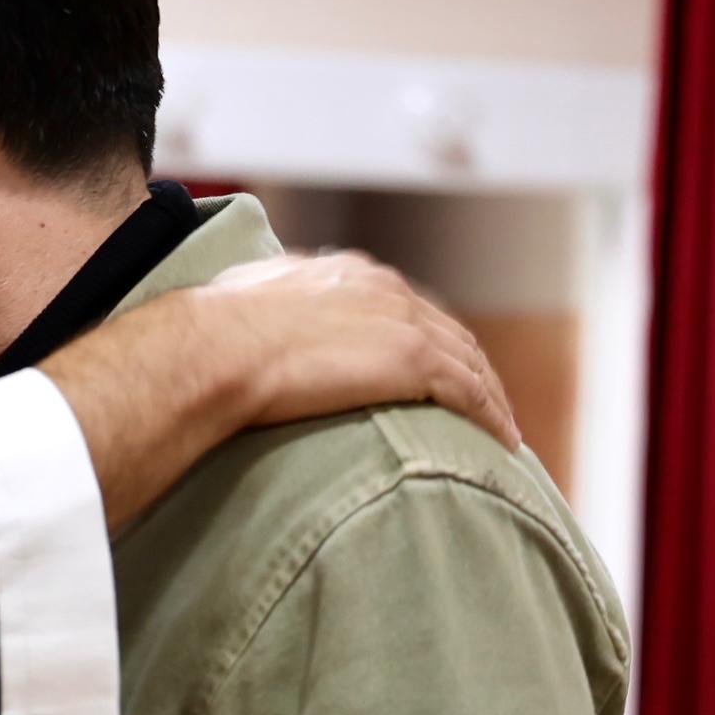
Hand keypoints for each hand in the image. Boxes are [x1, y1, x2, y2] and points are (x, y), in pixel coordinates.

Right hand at [196, 251, 518, 449]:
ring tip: (501, 429)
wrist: (217, 348)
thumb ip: (263, 307)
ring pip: (471, 362)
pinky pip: (472, 392)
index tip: (430, 364)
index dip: (423, 335)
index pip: (404, 306)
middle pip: (448, 330)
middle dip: (469, 364)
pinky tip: (503, 441)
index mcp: (346, 274)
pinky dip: (492, 416)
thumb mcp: (242, 301)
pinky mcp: (416, 360)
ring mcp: (405, 323)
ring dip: (491, 395)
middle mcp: (385, 290)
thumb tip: (246, 320)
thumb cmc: (212, 334)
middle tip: (483, 400)